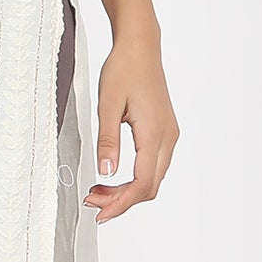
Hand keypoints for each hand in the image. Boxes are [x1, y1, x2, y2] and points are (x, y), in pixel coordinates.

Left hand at [86, 35, 176, 222]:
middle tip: (93, 202)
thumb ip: (107, 141)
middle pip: (149, 187)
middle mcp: (167, 138)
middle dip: (121, 201)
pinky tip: (112, 177)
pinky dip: (133, 178)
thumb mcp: (107, 105)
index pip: (142, 183)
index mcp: (154, 134)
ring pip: (152, 178)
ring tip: (98, 191)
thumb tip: (105, 172)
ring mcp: (168, 136)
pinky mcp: (164, 132)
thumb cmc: (124, 70)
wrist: (140, 48)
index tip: (100, 213)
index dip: (121, 203)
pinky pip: (152, 165)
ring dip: (126, 191)